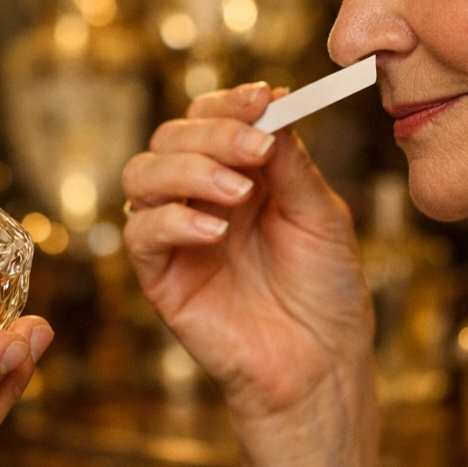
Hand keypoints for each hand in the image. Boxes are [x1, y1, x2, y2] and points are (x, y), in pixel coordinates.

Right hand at [122, 83, 385, 466]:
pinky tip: (214, 232)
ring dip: (188, 172)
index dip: (230, 102)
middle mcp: (201, 197)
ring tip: (237, 194)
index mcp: (242, 174)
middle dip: (211, 134)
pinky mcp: (160, 276)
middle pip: (171, 137)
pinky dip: (172, 220)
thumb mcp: (322, 216)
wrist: (321, 366)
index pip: (212, 117)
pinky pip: (140, 232)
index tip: (264, 100)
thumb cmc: (328, 293)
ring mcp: (177, 236)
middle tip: (255, 150)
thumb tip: (269, 108)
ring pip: (143, 174)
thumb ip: (291, 165)